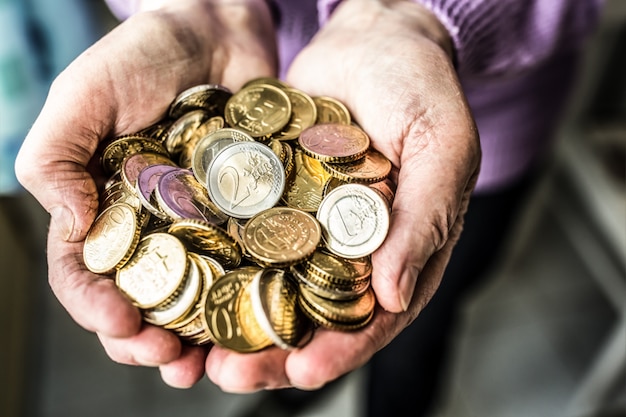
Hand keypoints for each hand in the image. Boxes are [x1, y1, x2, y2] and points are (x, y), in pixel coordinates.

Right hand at [14, 0, 277, 387]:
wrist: (220, 28)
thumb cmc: (144, 56)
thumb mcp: (84, 96)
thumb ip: (57, 159)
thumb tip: (70, 232)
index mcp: (105, 210)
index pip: (86, 273)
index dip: (96, 306)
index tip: (120, 323)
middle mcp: (153, 229)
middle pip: (145, 300)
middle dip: (151, 338)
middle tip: (168, 360)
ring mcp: (206, 227)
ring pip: (202, 297)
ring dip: (204, 337)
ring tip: (213, 364)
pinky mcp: (255, 216)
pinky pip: (256, 263)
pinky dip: (258, 295)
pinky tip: (266, 319)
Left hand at [205, 0, 480, 390]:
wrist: (373, 34)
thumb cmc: (421, 87)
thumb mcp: (441, 147)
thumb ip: (426, 219)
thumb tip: (395, 295)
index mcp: (402, 249)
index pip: (375, 316)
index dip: (342, 348)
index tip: (303, 371)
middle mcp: (352, 247)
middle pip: (314, 316)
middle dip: (274, 352)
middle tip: (231, 376)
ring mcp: (308, 225)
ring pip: (271, 287)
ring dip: (235, 322)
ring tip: (194, 352)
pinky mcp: (271, 198)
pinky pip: (243, 238)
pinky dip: (216, 265)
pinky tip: (183, 284)